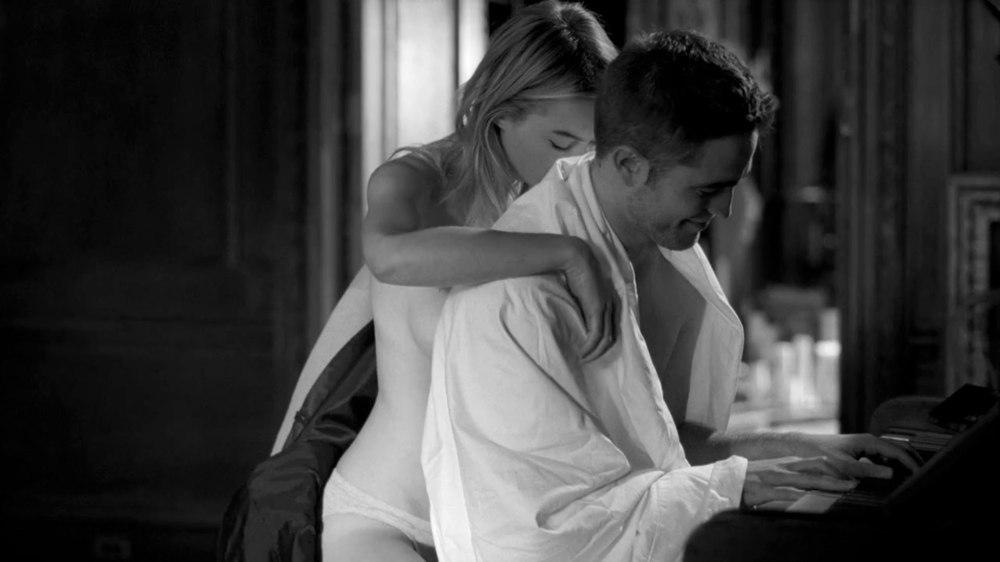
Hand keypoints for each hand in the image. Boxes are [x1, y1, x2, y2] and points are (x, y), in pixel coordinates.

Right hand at [562, 237, 616, 361]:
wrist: (575, 258)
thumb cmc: (575, 271)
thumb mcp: (581, 291)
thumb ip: (583, 303)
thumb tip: (577, 315)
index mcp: (609, 301)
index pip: (612, 327)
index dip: (604, 341)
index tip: (593, 349)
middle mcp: (610, 305)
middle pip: (611, 336)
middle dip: (601, 351)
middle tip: (589, 359)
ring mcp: (605, 308)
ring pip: (605, 338)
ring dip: (595, 352)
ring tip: (585, 358)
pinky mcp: (596, 309)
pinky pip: (596, 334)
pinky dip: (590, 346)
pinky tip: (583, 352)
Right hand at [741, 456, 859, 507]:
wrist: (719, 481)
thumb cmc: (745, 482)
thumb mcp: (769, 476)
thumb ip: (787, 480)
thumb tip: (805, 487)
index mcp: (784, 465)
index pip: (815, 463)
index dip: (835, 467)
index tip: (853, 473)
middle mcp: (781, 469)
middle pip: (816, 468)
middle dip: (838, 474)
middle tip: (858, 480)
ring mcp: (772, 478)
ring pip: (806, 480)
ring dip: (828, 483)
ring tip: (846, 488)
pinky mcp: (761, 490)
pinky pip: (785, 494)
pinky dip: (801, 497)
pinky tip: (814, 500)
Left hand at [770, 432, 921, 478]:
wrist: (805, 447)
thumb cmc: (821, 455)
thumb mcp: (845, 466)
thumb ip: (868, 471)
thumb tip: (891, 474)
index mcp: (869, 441)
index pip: (899, 452)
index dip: (912, 464)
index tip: (921, 476)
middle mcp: (870, 441)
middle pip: (900, 449)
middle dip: (913, 462)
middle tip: (923, 477)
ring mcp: (867, 445)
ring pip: (893, 453)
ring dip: (904, 464)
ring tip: (913, 478)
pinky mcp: (862, 451)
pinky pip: (883, 457)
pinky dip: (893, 465)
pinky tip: (894, 476)